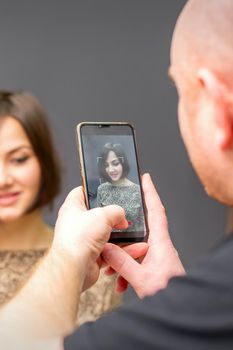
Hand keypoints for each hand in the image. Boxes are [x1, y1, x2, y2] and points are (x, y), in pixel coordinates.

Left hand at [52, 186, 127, 290]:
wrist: (74, 267)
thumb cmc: (78, 238)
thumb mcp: (103, 214)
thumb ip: (116, 211)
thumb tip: (122, 216)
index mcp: (72, 208)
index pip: (81, 192)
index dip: (92, 189)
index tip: (104, 188)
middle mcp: (77, 224)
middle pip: (97, 215)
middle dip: (113, 216)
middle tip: (124, 215)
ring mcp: (84, 241)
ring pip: (106, 235)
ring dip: (120, 236)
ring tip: (133, 233)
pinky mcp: (92, 255)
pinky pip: (110, 251)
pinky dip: (121, 251)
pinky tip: (132, 248)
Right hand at [102, 173, 184, 297]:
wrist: (178, 310)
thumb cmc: (168, 293)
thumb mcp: (141, 278)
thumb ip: (122, 263)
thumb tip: (107, 248)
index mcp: (161, 243)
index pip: (156, 210)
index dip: (151, 193)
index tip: (145, 179)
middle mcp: (159, 247)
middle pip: (139, 231)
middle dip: (123, 235)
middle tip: (110, 233)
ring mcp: (156, 257)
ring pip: (135, 249)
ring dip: (122, 259)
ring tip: (111, 271)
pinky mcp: (153, 267)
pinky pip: (137, 262)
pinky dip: (126, 271)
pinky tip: (120, 283)